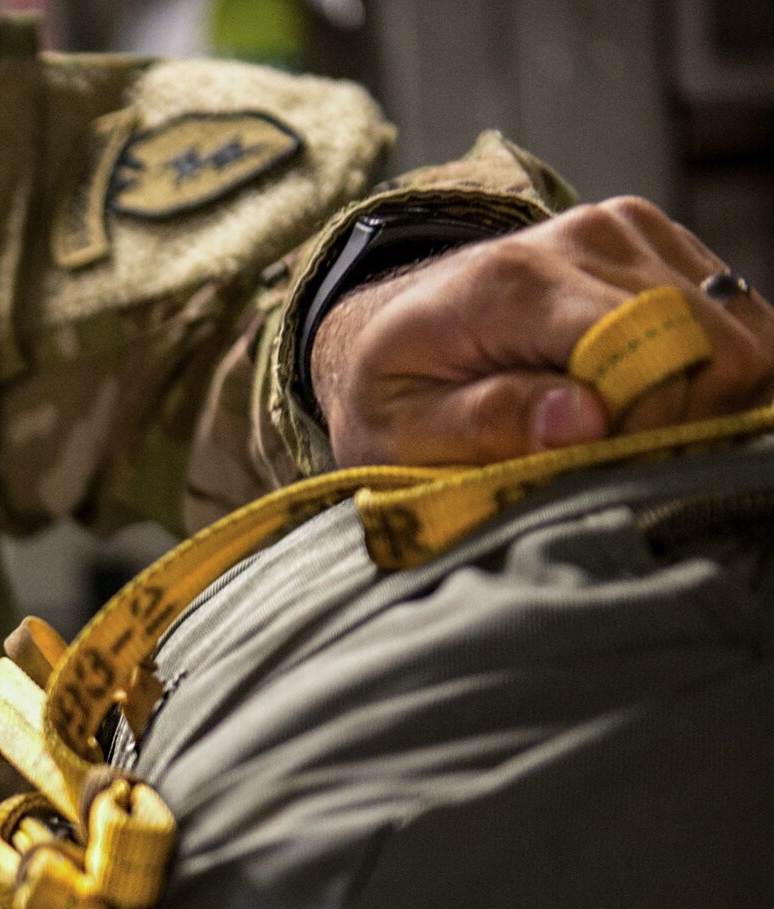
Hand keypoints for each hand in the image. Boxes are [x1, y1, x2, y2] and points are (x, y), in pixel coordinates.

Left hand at [311, 197, 773, 466]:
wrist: (386, 325)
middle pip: (713, 343)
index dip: (649, 423)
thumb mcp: (402, 432)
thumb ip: (484, 425)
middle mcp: (585, 237)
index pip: (649, 348)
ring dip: (699, 394)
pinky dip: (705, 367)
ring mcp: (628, 230)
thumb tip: (584, 423)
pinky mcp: (656, 239)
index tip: (603, 461)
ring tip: (621, 422)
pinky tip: (642, 391)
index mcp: (516, 284)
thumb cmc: (391, 391)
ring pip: (739, 331)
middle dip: (681, 416)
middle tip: (613, 453)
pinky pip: (734, 316)